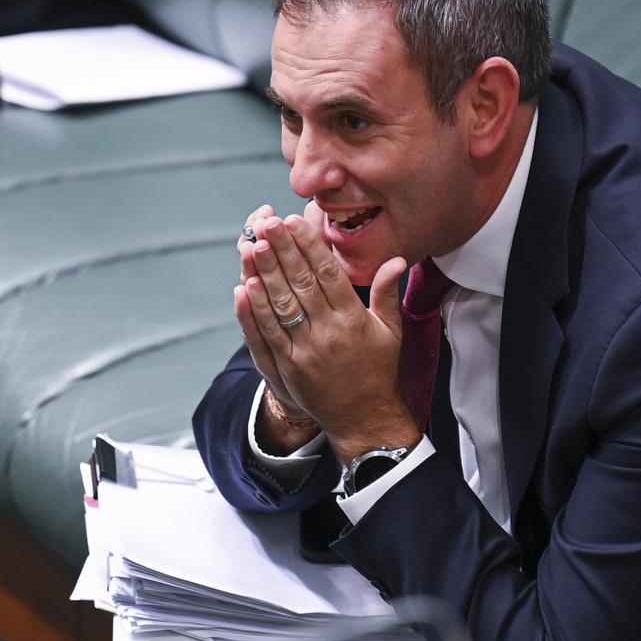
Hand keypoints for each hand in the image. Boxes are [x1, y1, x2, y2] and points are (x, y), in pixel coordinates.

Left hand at [235, 203, 420, 463]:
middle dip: (282, 251)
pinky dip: (253, 312)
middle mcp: (328, 333)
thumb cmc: (378, 370)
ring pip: (280, 306)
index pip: (328, 274)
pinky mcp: (287, 368)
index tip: (295, 221)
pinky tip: (244, 287)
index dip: (309, 247)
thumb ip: (387, 292)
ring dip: (264, 275)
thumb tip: (396, 259)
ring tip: (252, 246)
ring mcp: (305, 351)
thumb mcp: (391, 330)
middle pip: (300, 284)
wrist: (364, 419)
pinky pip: (267, 335)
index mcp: (354, 319)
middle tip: (267, 224)